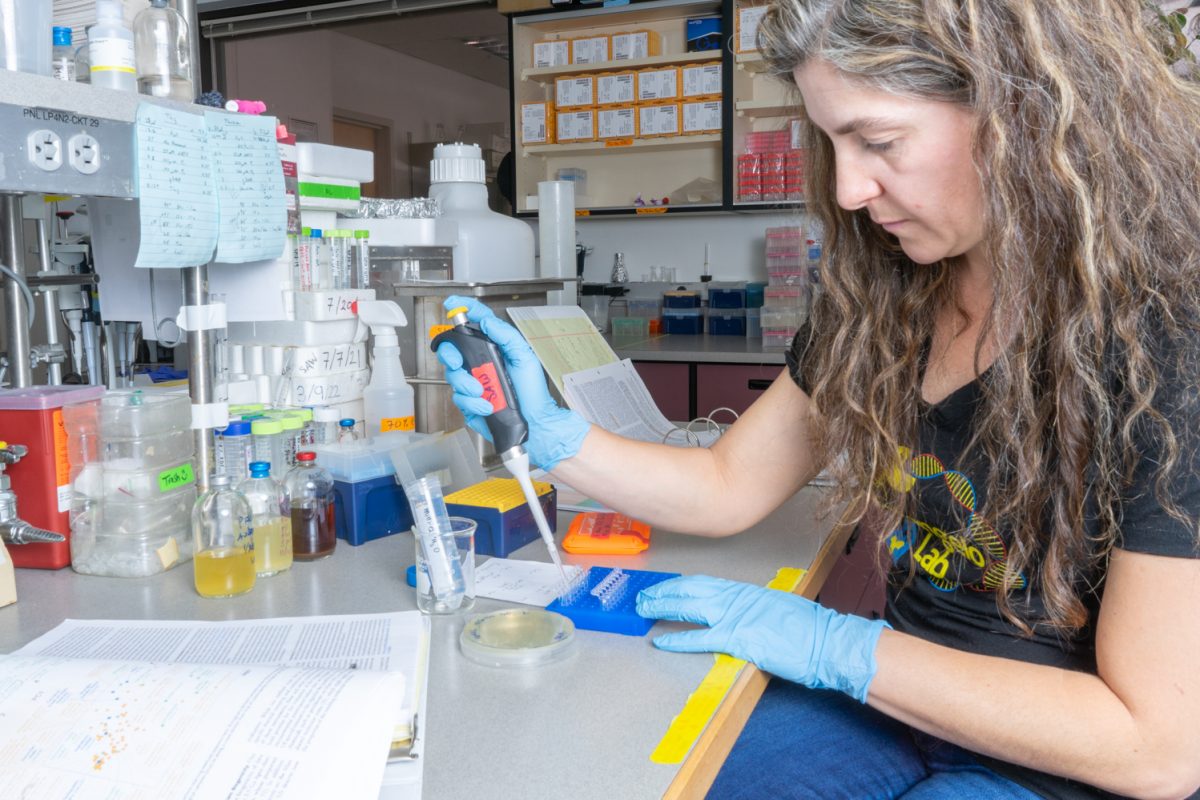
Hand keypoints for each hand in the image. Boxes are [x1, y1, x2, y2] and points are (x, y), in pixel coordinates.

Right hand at [436, 296, 590, 470]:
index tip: (451, 305)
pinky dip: (472, 402)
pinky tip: (487, 405)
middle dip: (451, 355)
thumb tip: (487, 321)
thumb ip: (506, 336)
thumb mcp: (524, 357)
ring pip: (453, 376)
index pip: (475, 324)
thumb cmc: (533, 393)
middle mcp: (481, 364)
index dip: (462, 311)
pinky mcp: (469, 403)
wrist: (534, 424)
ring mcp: (474, 383)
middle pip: (453, 350)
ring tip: (484, 393)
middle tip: (459, 363)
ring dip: (467, 385)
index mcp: (494, 349)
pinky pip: (459, 398)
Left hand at [636, 575, 889, 702]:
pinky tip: (661, 641)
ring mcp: (737, 616)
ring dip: (663, 606)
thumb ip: (756, 609)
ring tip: (644, 609)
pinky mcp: (739, 638)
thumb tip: (743, 614)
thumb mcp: (779, 609)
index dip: (680, 584)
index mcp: (747, 591)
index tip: (664, 586)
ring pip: (690, 606)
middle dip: (664, 591)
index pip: (705, 582)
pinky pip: (700, 637)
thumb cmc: (810, 631)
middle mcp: (738, 597)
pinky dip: (678, 638)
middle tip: (643, 595)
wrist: (829, 642)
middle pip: (691, 589)